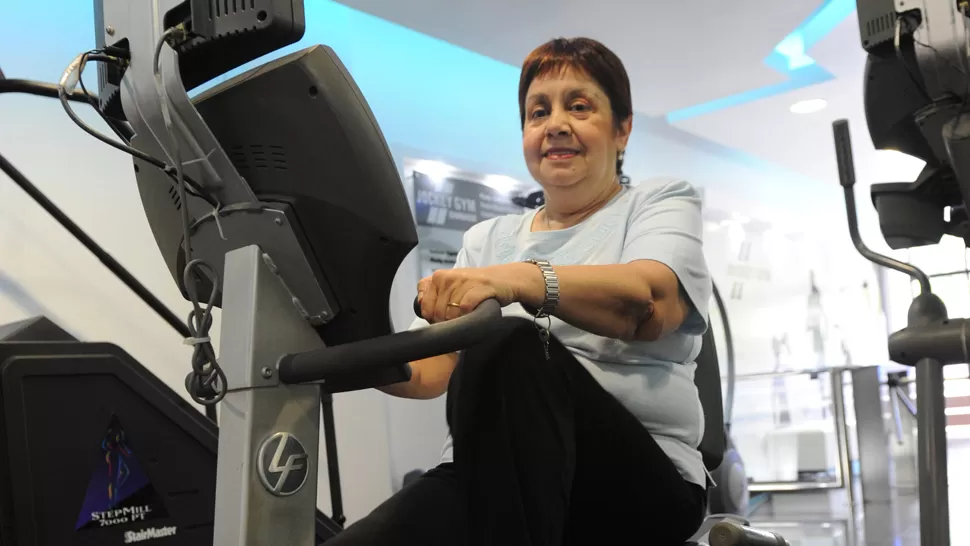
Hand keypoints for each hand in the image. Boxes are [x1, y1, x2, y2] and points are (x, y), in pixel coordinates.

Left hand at [417, 263, 536, 322]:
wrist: (504, 279)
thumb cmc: (475, 286)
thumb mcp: (451, 285)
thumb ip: (433, 293)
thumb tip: (421, 309)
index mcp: (438, 277)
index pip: (424, 305)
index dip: (432, 317)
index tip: (443, 317)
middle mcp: (447, 277)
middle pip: (437, 313)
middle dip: (446, 321)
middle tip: (459, 317)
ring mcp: (463, 282)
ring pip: (451, 313)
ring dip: (459, 320)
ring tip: (468, 313)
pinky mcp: (479, 288)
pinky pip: (465, 309)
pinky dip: (469, 315)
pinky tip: (475, 311)